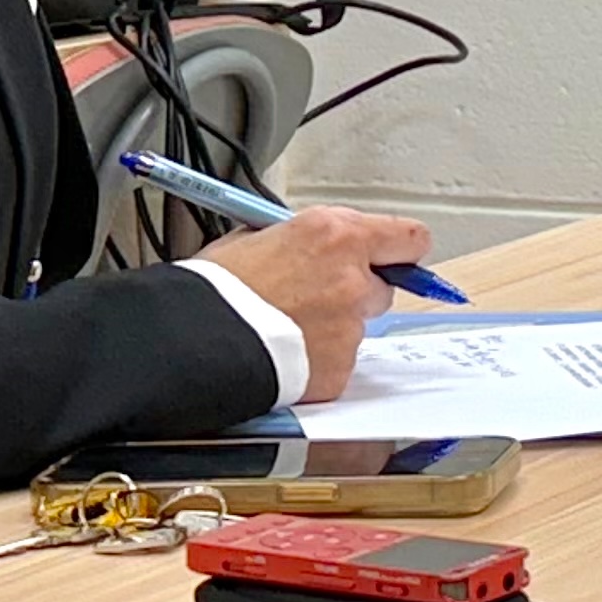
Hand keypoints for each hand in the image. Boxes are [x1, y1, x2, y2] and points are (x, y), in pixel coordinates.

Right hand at [201, 206, 434, 399]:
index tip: (395, 257)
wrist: (194, 339)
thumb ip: (298, 239)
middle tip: (315, 300)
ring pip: (356, 328)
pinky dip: (317, 362)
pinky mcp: (339, 367)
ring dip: (332, 330)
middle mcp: (352, 278)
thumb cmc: (214, 287)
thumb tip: (309, 244)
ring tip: (285, 332)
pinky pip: (338, 364)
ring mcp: (349, 326)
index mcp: (335, 234)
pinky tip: (283, 356)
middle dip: (356, 294)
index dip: (400, 250)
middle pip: (381, 287)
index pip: (406, 237)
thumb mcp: (254, 238)